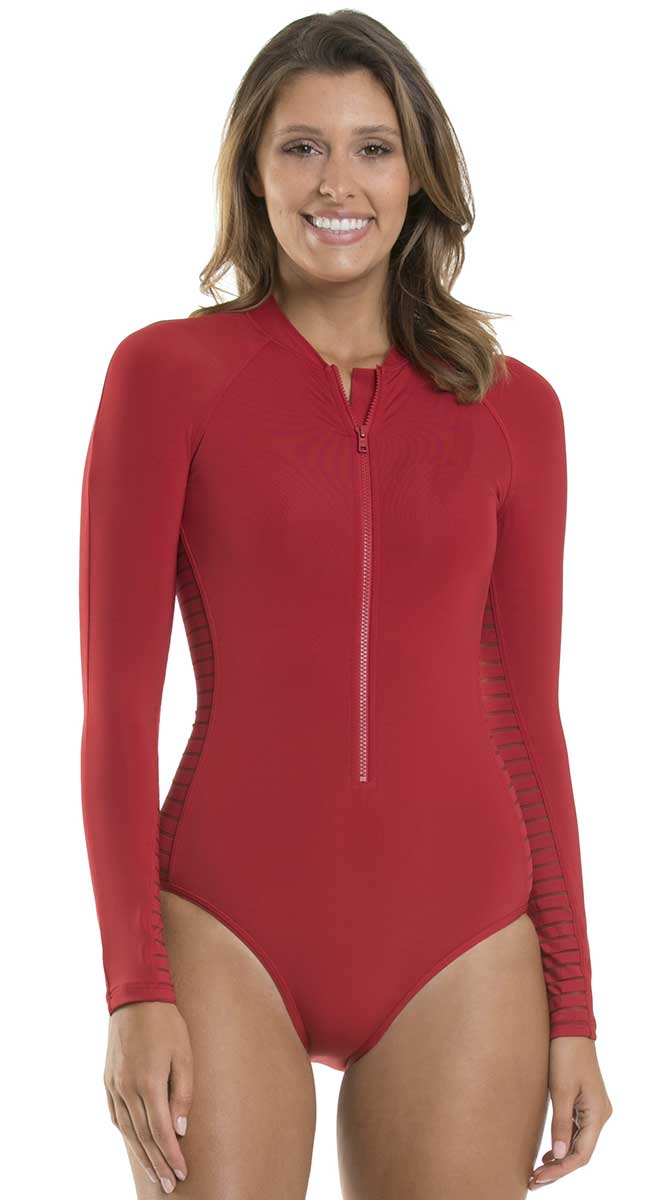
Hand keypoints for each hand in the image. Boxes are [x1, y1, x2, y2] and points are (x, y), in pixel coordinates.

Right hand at [103, 1000, 192, 1193]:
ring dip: (141, 1154)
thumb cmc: (167, 1023)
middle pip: (142, 1137)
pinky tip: (133, 1142)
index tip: (183, 1172)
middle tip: (170, 1185)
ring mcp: (114, 1085)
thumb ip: (183, 1092)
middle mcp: (127, 1089)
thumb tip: (180, 1128)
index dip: (171, 1155)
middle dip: (158, 1163)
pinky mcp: (108, 1080)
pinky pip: (115, 1114)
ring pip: (126, 1130)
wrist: (136, 996)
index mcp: (148, 1083)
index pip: (160, 1131)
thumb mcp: (184, 1054)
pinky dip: (125, 1132)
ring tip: (155, 1173)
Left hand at [528, 1037, 611, 1188]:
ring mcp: (593, 1109)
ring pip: (578, 1143)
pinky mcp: (584, 1102)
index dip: (560, 1170)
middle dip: (558, 1168)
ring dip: (560, 1158)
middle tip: (534, 1180)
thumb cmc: (565, 1054)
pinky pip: (576, 1130)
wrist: (570, 1027)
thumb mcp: (560, 1090)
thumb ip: (560, 1124)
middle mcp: (600, 1115)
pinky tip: (549, 1152)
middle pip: (580, 1152)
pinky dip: (563, 1143)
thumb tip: (558, 1156)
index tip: (539, 1177)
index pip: (581, 1155)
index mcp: (597, 1114)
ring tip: (538, 1171)